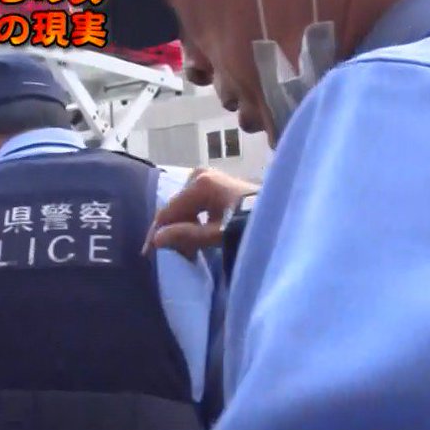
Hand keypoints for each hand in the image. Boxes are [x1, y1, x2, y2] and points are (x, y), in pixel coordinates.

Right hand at [143, 168, 260, 260]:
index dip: (157, 232)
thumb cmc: (249, 223)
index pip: (169, 210)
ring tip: (188, 251)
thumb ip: (187, 236)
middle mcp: (202, 175)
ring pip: (187, 208)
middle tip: (174, 254)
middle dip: (174, 232)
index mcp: (200, 183)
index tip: (148, 252)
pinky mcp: (219, 186)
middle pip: (178, 208)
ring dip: (185, 229)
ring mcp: (211, 178)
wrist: (281, 217)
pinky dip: (196, 222)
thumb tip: (156, 240)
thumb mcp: (218, 234)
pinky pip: (199, 206)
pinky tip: (198, 238)